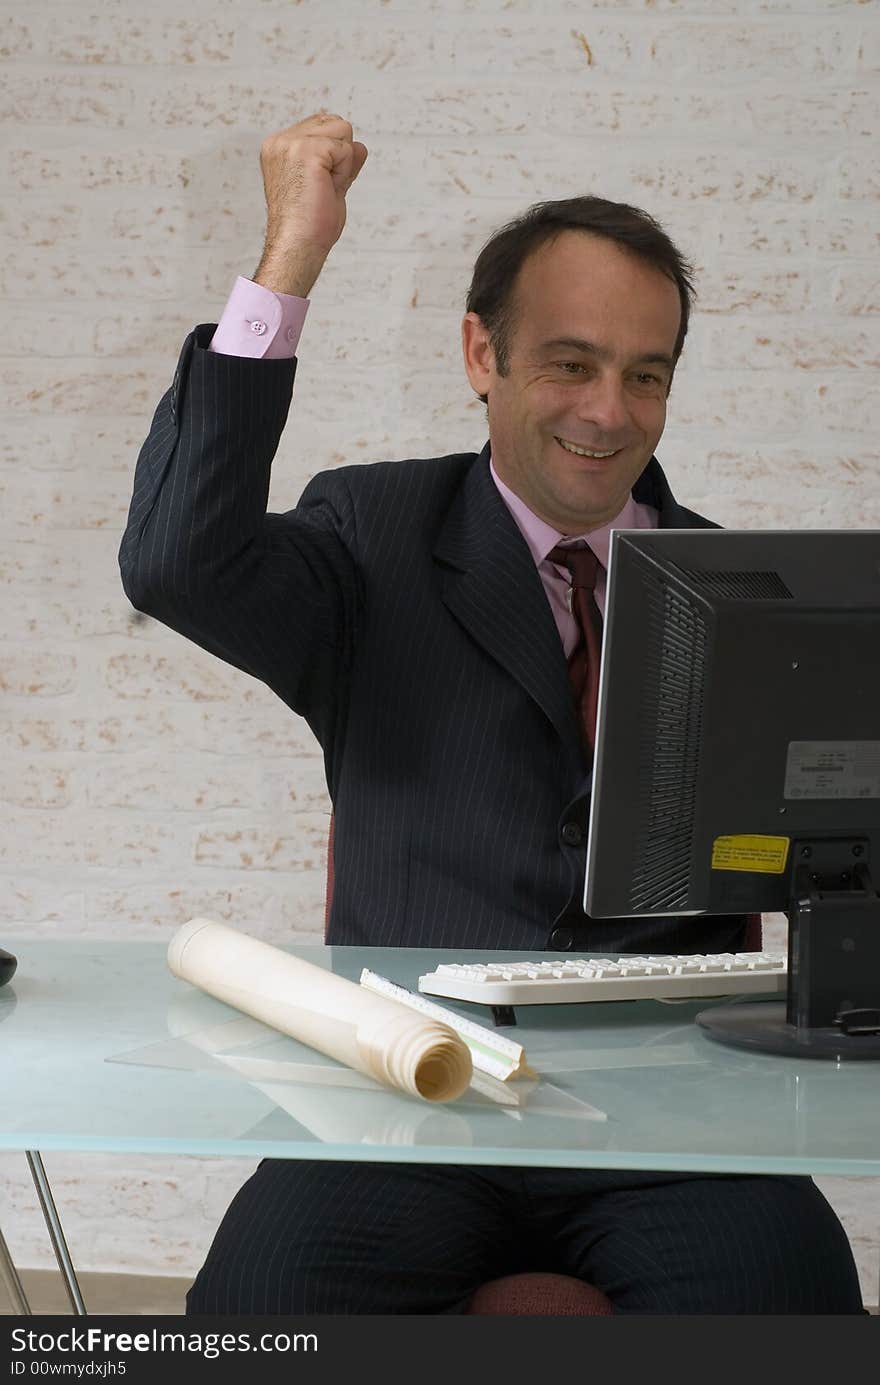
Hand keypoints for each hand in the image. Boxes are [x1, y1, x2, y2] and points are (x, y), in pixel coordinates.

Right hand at [259, 110, 368, 256]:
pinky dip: (344, 172)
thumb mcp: (330, 186)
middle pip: (335, 122)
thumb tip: (360, 146)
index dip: (334, 156)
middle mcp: (280, 141)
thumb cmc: (310, 225)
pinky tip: (326, 189)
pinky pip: (346, 149)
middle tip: (323, 188)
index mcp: (280, 147)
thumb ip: (342, 163)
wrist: (299, 246)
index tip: (319, 185)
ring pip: (343, 130)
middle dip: (341, 156)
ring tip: (324, 188)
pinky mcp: (305, 150)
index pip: (323, 126)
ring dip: (343, 163)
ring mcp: (290, 143)